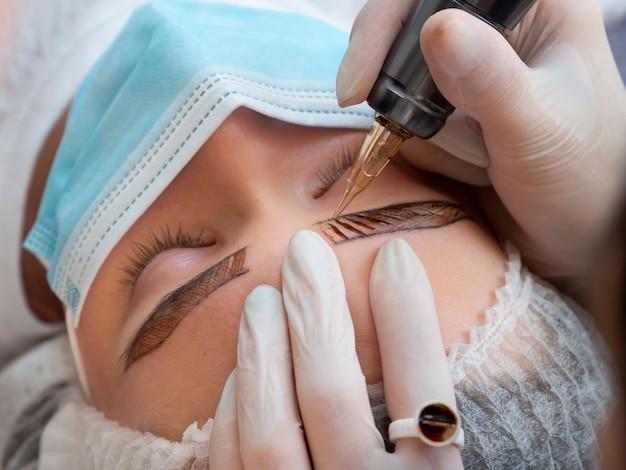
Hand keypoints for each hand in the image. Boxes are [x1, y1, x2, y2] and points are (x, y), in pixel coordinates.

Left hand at [208, 230, 462, 468]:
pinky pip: (233, 467)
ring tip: (261, 300)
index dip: (409, 316)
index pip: (426, 394)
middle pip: (331, 394)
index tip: (395, 254)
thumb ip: (434, 432)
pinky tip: (238, 376)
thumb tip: (418, 335)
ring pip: (271, 429)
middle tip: (305, 251)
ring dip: (262, 352)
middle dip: (315, 310)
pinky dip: (232, 414)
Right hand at [336, 0, 625, 288]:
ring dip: (426, 130)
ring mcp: (473, 71)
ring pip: (402, 83)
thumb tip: (436, 29)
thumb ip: (488, 80)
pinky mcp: (456, 106)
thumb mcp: (536, 129)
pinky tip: (471, 165)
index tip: (359, 86)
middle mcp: (497, 30)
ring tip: (480, 159)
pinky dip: (424, 147)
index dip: (386, 26)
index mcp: (533, 6)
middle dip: (407, 91)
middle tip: (431, 133)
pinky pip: (408, 117)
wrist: (579, 233)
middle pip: (406, 35)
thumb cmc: (583, 178)